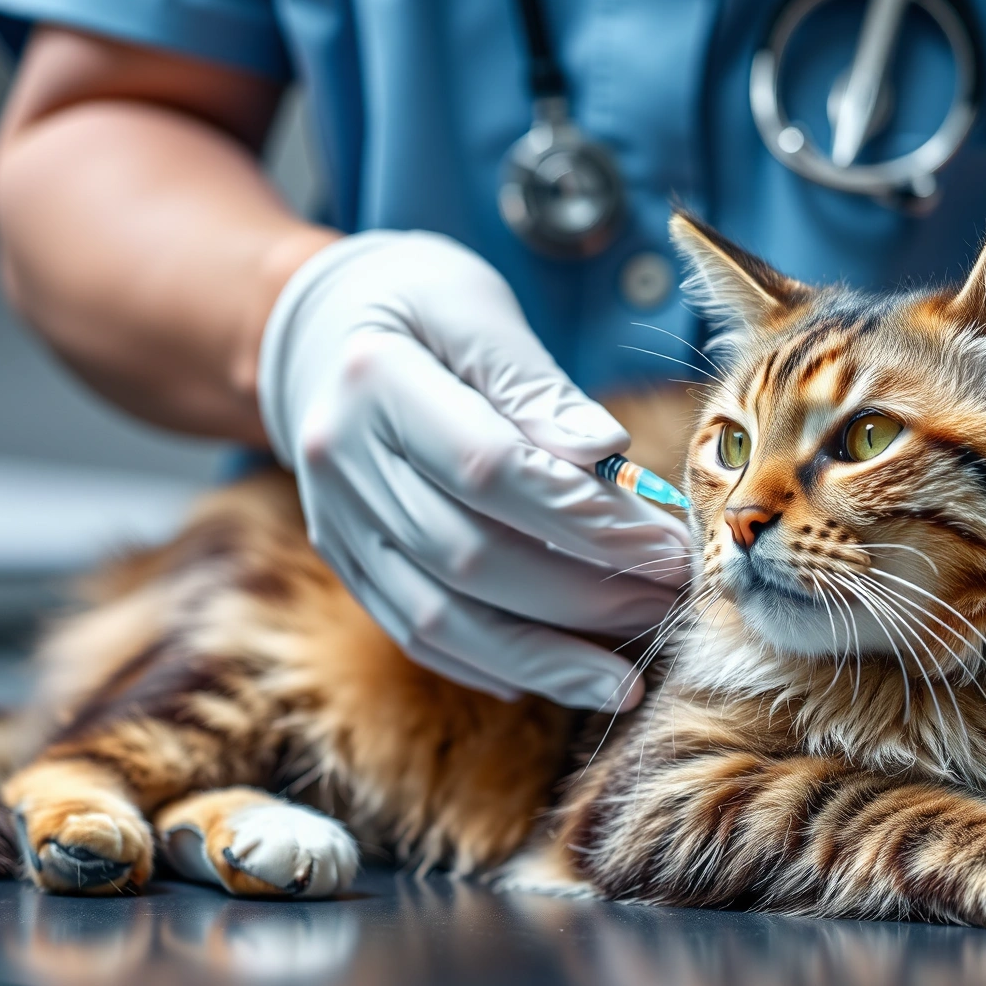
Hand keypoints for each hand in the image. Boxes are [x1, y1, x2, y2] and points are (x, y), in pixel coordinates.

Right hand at [258, 232, 691, 708]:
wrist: (318, 333)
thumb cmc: (421, 309)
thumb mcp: (479, 310)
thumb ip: (538, 386)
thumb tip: (605, 453)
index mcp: (375, 378)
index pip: (489, 468)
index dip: (584, 518)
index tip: (667, 544)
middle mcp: (339, 459)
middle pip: (469, 555)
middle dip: (583, 595)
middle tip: (668, 601)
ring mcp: (333, 520)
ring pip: (440, 618)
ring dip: (544, 658)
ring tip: (626, 676)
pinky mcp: (344, 562)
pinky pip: (416, 634)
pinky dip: (490, 664)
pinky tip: (557, 675)